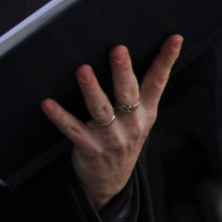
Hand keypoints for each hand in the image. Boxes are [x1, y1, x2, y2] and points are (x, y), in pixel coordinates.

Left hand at [41, 35, 181, 208]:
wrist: (110, 183)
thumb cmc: (122, 138)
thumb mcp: (138, 118)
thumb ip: (135, 92)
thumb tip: (125, 51)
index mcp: (146, 112)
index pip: (158, 82)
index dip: (166, 60)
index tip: (174, 38)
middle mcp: (131, 124)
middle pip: (127, 93)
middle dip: (122, 71)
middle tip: (118, 50)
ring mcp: (110, 137)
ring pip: (100, 110)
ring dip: (91, 89)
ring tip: (82, 70)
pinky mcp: (89, 147)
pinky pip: (72, 129)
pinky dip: (59, 116)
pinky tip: (47, 104)